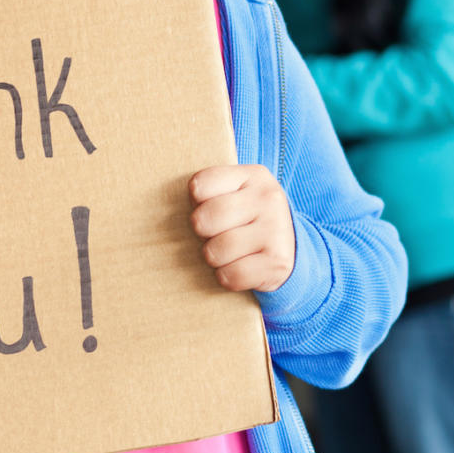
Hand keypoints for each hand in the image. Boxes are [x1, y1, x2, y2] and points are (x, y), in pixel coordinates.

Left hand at [190, 165, 295, 292]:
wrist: (292, 249)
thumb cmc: (249, 219)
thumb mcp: (237, 193)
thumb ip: (211, 191)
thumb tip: (160, 206)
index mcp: (253, 175)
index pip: (199, 186)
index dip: (195, 203)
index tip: (206, 207)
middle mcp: (268, 197)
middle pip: (204, 219)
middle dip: (202, 233)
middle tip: (214, 234)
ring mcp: (276, 229)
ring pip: (217, 250)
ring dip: (214, 258)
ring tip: (227, 252)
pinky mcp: (278, 262)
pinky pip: (232, 275)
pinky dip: (227, 277)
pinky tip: (237, 267)